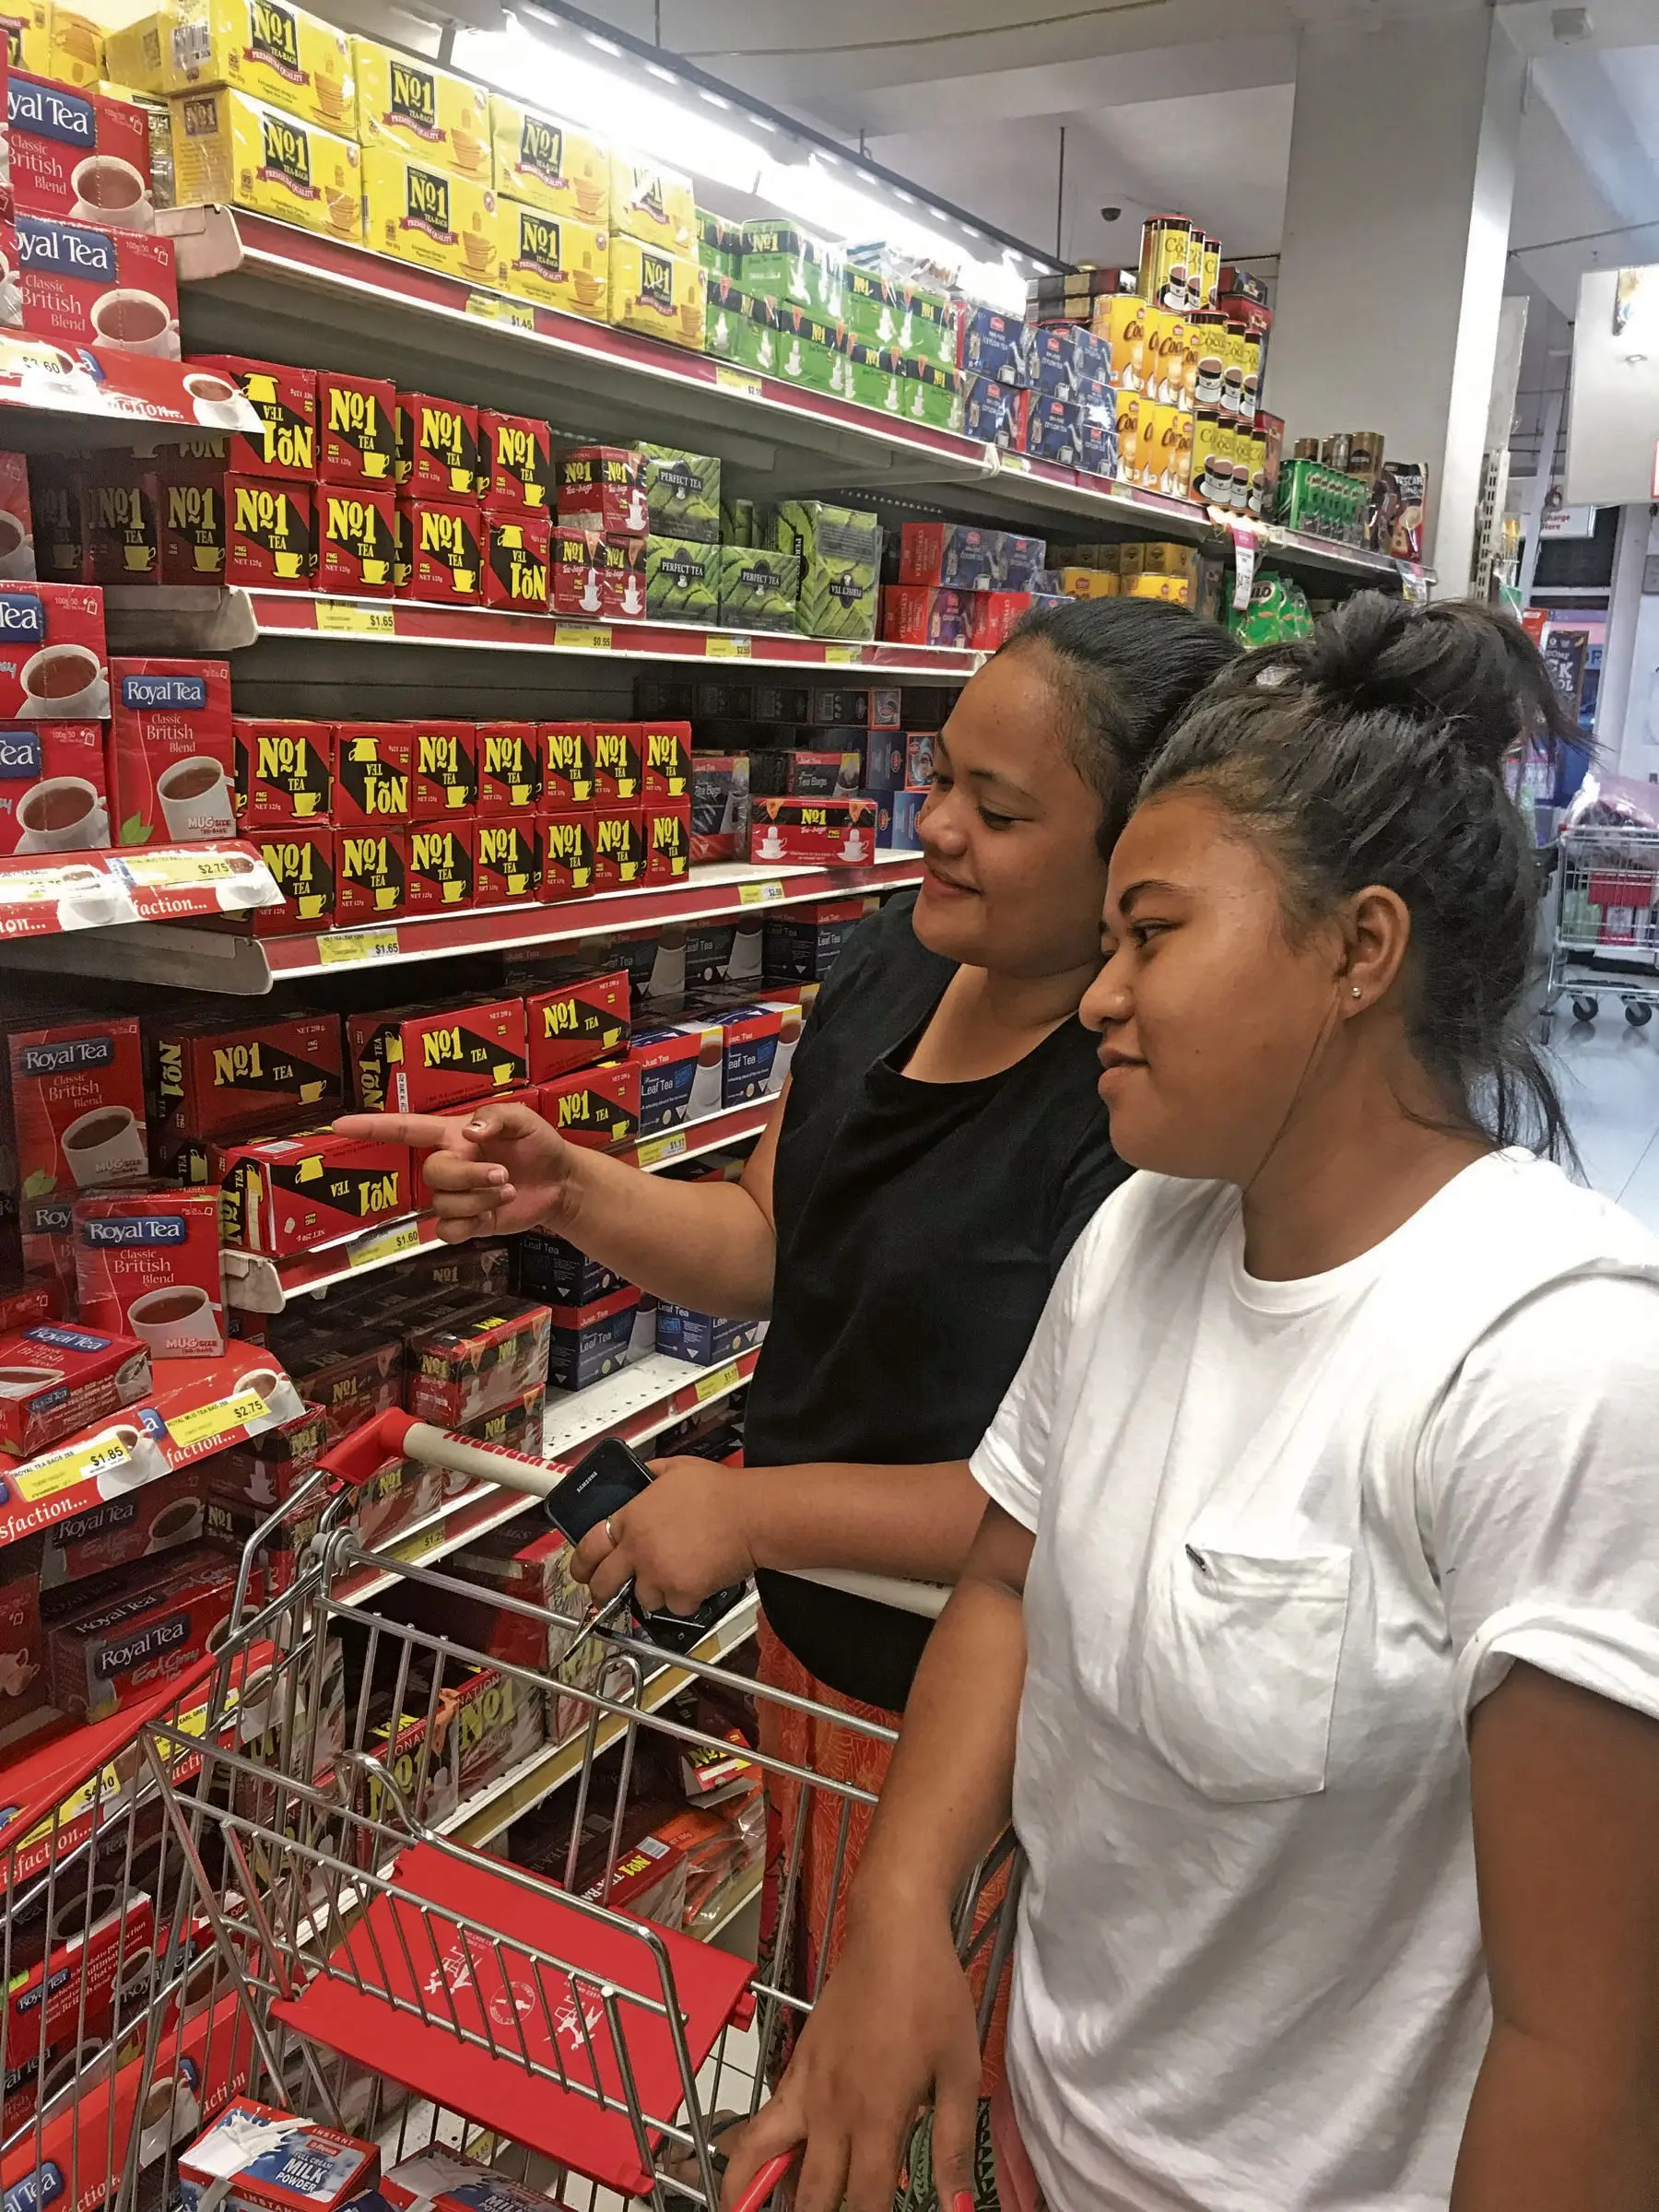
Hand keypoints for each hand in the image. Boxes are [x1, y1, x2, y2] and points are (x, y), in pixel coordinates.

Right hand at [333, 1101, 583, 1241]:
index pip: (404, 1129)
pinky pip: (448, 1230)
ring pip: (443, 1204)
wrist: (561, 1183)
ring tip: (507, 1190)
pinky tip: (492, 1216)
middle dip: (468, 1177)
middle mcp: (449, 1164)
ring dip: (479, 1199)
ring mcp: (455, 1195)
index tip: (339, 1126)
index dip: (371, 1127)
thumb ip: (495, 1116)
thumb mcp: (523, 1118)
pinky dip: (471, 1225)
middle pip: (432, 1173)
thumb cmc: (540, 1144)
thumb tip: (469, 1134)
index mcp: (453, 1135)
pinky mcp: (467, 1222)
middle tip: (502, 1174)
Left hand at [569, 1455, 755, 1613]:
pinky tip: (697, 1580)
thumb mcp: (674, 1469)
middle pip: (604, 1584)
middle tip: (611, 1592)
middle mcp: (638, 1549)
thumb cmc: (719, 1491)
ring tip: (676, 1573)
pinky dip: (685, 1599)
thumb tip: (638, 1479)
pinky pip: (676, 1606)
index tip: (583, 1571)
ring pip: (643, 1598)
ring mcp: (658, 1574)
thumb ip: (648, 1476)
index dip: (582, 1563)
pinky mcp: (681, 1593)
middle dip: (604, 1591)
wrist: (750, 1515)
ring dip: (655, 1591)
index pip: (589, 1547)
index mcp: (631, 1518)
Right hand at [720, 1903, 981, 2211]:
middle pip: (811, 2192)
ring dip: (753, 2190)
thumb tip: (957, 2207)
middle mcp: (831, 2110)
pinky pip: (765, 2117)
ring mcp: (806, 2085)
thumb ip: (953, 2145)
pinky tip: (761, 2164)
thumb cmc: (933, 1997)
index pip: (863, 2201)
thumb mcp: (960, 2071)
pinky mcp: (796, 2063)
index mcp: (877, 2117)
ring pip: (760, 2153)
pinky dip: (753, 2150)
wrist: (892, 1933)